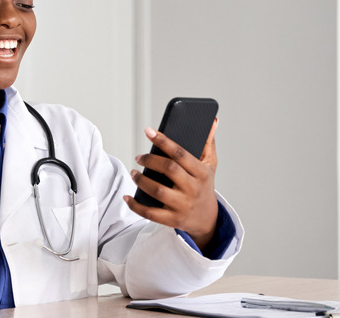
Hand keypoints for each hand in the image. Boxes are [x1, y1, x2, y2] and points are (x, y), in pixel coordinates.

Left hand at [124, 118, 218, 249]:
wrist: (208, 218)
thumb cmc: (204, 185)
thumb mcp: (210, 164)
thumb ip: (208, 142)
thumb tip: (212, 120)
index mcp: (201, 172)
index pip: (180, 153)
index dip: (163, 141)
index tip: (148, 131)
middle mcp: (193, 189)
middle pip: (168, 169)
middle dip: (150, 160)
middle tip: (139, 157)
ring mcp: (183, 206)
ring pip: (157, 191)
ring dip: (141, 181)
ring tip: (134, 173)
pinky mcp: (173, 220)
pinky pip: (150, 213)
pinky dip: (136, 206)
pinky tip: (128, 197)